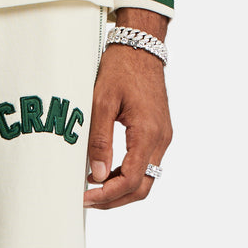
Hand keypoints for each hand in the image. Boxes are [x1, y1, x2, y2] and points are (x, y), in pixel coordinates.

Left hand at [84, 9, 171, 209]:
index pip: (130, 180)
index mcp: (148, 133)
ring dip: (119, 190)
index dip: (106, 195)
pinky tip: (104, 173)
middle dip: (114, 200)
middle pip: (141, 187)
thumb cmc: (120, 69)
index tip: (84, 197)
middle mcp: (161, 140)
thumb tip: (96, 175)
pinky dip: (126, 176)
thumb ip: (99, 141)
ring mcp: (162, 138)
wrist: (141, 47)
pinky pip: (145, 166)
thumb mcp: (101, 102)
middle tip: (87, 200)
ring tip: (92, 188)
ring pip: (145, 179)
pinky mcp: (158, 135)